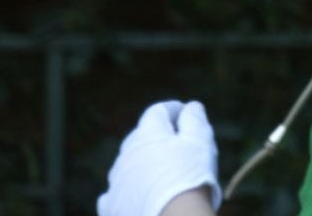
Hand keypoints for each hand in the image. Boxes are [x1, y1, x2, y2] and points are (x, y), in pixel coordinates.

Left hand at [97, 101, 220, 215]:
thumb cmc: (191, 176)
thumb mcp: (200, 140)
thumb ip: (194, 118)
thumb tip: (190, 106)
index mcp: (148, 133)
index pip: (158, 111)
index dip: (175, 110)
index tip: (188, 114)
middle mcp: (126, 153)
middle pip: (142, 137)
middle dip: (159, 137)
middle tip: (180, 145)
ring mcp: (116, 180)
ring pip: (130, 164)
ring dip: (144, 163)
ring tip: (164, 173)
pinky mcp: (112, 204)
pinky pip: (117, 192)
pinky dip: (129, 189)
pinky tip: (140, 193)